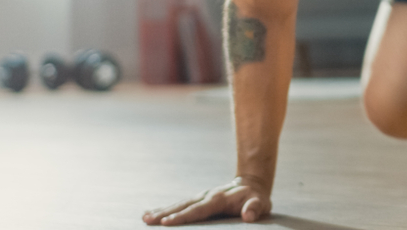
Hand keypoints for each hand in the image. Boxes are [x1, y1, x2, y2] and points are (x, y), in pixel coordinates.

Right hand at [142, 177, 271, 225]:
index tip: (167, 222)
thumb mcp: (261, 203)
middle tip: (148, 221)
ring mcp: (201, 197)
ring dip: (162, 211)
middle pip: (183, 206)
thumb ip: (255, 208)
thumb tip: (248, 216)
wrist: (252, 185)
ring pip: (179, 204)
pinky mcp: (198, 200)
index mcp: (219, 199)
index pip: (199, 210)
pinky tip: (151, 214)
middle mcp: (206, 196)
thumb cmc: (256, 198)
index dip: (183, 216)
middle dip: (166, 214)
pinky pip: (180, 205)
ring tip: (144, 218)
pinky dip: (165, 209)